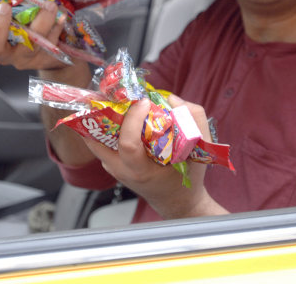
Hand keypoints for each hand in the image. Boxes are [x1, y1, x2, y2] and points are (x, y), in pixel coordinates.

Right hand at [0, 0, 68, 70]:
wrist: (49, 52)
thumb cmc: (23, 26)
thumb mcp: (9, 12)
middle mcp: (4, 52)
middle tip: (5, 5)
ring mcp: (24, 58)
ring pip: (30, 45)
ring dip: (40, 22)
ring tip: (49, 5)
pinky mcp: (43, 59)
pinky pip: (51, 45)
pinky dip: (57, 28)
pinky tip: (62, 16)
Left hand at [83, 95, 227, 218]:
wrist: (176, 201)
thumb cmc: (188, 176)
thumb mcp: (200, 148)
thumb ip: (193, 118)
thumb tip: (170, 98)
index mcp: (142, 171)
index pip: (128, 144)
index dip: (133, 119)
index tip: (145, 102)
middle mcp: (122, 171)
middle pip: (99, 139)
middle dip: (107, 112)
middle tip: (120, 94)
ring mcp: (113, 169)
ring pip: (95, 139)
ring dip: (102, 117)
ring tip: (115, 99)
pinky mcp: (111, 165)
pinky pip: (101, 142)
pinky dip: (106, 126)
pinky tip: (120, 114)